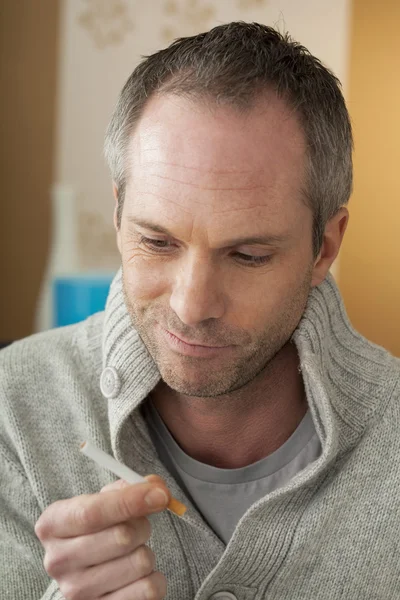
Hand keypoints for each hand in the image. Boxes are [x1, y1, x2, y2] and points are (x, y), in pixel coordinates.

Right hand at [35, 475, 169, 599]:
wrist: (85, 570)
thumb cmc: (96, 528)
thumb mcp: (102, 501)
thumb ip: (128, 489)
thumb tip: (158, 491)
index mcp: (52, 525)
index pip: (91, 513)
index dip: (129, 501)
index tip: (159, 495)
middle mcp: (58, 561)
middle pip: (121, 536)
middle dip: (141, 525)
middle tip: (137, 527)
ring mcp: (77, 591)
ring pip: (140, 561)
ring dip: (147, 551)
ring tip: (132, 552)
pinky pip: (149, 589)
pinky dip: (154, 577)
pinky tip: (137, 574)